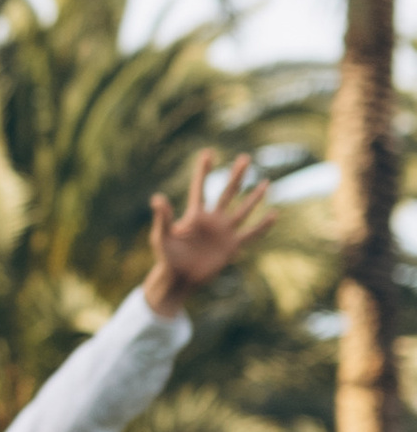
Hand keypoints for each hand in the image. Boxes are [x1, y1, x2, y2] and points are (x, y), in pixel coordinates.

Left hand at [144, 152, 273, 315]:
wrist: (179, 279)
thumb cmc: (167, 258)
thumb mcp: (162, 237)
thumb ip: (163, 217)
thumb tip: (157, 198)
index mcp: (195, 215)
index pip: (200, 187)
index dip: (203, 171)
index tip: (207, 153)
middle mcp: (212, 219)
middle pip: (227, 192)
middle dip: (236, 175)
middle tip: (245, 158)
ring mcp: (224, 231)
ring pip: (243, 210)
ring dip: (254, 197)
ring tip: (266, 182)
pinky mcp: (232, 246)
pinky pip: (251, 234)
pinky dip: (263, 226)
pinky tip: (274, 214)